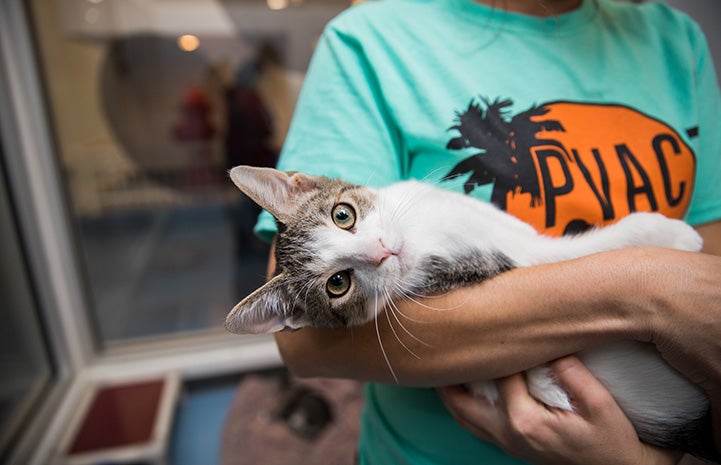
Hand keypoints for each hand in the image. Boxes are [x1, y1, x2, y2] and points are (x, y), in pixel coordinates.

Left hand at [438, 356, 680, 464]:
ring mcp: (506, 443)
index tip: (487, 324)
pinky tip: (463, 385)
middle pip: (461, 400)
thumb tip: (548, 344)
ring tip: (445, 361)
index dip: (493, 349)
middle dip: (449, 373)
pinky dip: (461, 404)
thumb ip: (572, 373)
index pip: (497, 375)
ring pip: (461, 415)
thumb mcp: (600, 404)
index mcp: (526, 420)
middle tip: (442, 343)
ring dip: (450, 389)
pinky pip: (472, 424)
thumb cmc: (610, 438)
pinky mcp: (509, 446)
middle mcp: (508, 434)